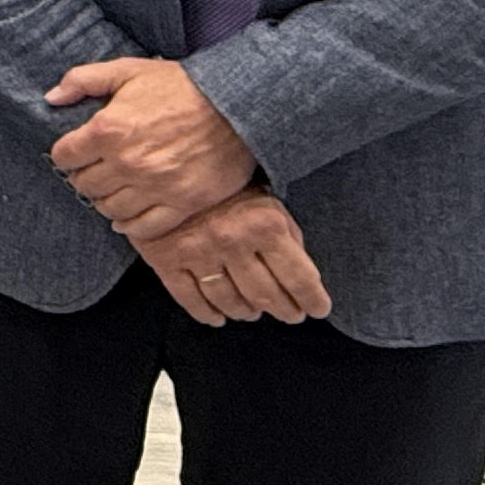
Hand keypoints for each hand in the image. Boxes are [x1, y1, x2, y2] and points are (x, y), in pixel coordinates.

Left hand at [46, 54, 254, 242]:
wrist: (238, 104)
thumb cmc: (182, 85)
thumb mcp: (129, 70)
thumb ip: (83, 80)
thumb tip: (51, 98)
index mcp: (109, 129)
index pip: (63, 157)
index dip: (67, 154)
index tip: (77, 152)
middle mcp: (127, 163)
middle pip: (84, 185)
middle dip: (85, 177)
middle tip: (96, 170)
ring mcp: (155, 187)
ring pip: (109, 209)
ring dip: (106, 200)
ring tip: (114, 189)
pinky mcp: (182, 204)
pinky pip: (144, 228)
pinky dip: (131, 225)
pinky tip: (128, 215)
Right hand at [134, 190, 332, 325]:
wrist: (170, 167)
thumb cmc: (227, 184)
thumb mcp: (268, 200)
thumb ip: (287, 236)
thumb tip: (303, 277)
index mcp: (265, 224)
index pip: (298, 277)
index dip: (312, 300)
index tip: (318, 309)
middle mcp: (232, 240)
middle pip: (265, 295)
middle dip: (284, 310)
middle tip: (291, 314)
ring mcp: (197, 252)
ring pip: (229, 301)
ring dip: (246, 312)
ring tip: (254, 313)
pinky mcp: (166, 259)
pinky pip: (188, 298)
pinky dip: (206, 313)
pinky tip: (218, 316)